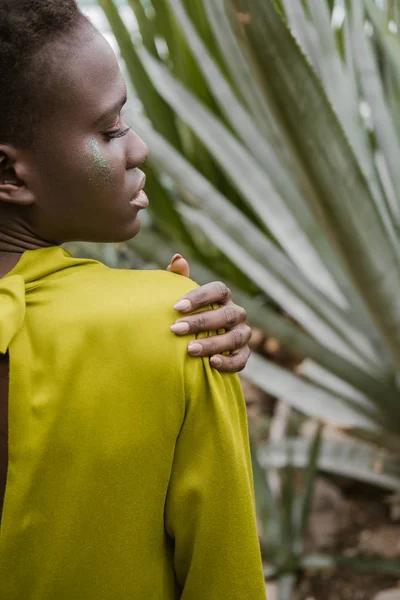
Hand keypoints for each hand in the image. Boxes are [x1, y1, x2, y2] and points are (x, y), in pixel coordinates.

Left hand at [167, 254, 250, 372]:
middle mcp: (236, 313)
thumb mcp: (181, 298)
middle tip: (175, 329)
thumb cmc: (186, 315)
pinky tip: (212, 363)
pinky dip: (229, 362)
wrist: (194, 344)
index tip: (176, 307)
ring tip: (190, 349)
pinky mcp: (243, 354)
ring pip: (234, 337)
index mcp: (223, 297)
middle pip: (226, 315)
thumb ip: (178, 278)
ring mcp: (242, 334)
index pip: (218, 290)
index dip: (199, 297)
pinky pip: (241, 359)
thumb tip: (178, 258)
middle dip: (200, 322)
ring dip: (212, 343)